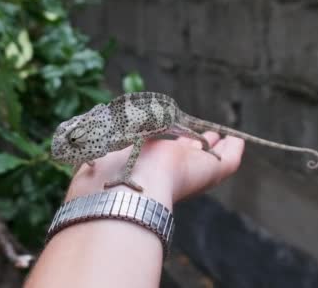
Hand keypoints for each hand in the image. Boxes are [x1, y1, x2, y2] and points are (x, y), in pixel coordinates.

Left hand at [65, 132, 244, 206]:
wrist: (128, 188)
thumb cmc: (109, 165)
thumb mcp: (101, 143)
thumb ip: (96, 136)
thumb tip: (78, 133)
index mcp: (144, 159)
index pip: (160, 149)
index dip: (168, 139)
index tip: (173, 128)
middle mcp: (167, 167)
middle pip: (188, 154)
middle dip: (197, 143)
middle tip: (210, 136)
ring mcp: (189, 171)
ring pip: (209, 160)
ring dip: (218, 147)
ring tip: (229, 138)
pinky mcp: (209, 174)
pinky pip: (227, 163)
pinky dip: (234, 152)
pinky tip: (239, 142)